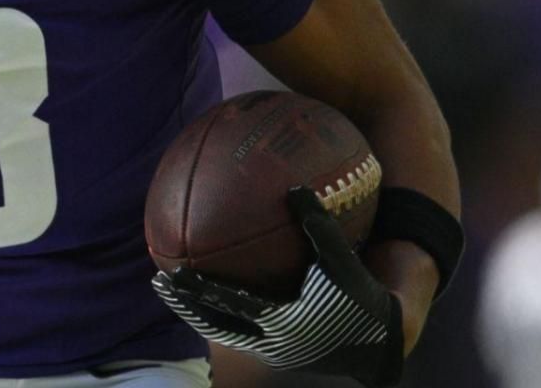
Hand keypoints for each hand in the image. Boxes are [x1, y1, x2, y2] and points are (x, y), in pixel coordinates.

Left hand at [152, 188, 403, 386]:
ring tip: (175, 293)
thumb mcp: (342, 261)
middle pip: (217, 324)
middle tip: (159, 283)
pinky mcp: (280, 354)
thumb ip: (318, 225)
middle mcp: (273, 342)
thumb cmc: (363, 298)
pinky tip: (213, 300)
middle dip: (188, 305)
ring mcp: (274, 352)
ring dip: (199, 314)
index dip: (199, 292)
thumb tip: (294, 187)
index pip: (230, 306)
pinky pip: (242, 336)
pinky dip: (223, 319)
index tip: (172, 275)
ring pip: (226, 334)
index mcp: (283, 321)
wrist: (382, 342)